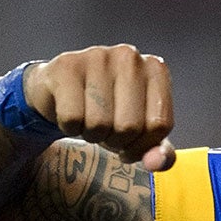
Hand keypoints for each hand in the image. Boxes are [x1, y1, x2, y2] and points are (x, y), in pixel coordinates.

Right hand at [24, 46, 174, 169]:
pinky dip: (69, 127)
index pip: (159, 126)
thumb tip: (156, 163)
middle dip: (115, 140)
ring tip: (89, 118)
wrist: (61, 91)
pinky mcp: (67, 66)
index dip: (142, 146)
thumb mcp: (139, 134)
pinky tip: (71, 111)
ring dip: (91, 134)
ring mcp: (98, 57)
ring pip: (99, 124)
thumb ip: (158, 152)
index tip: (130, 140)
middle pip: (129, 127)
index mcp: (155, 70)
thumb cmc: (107, 111)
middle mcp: (130, 57)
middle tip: (106, 127)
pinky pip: (72, 118)